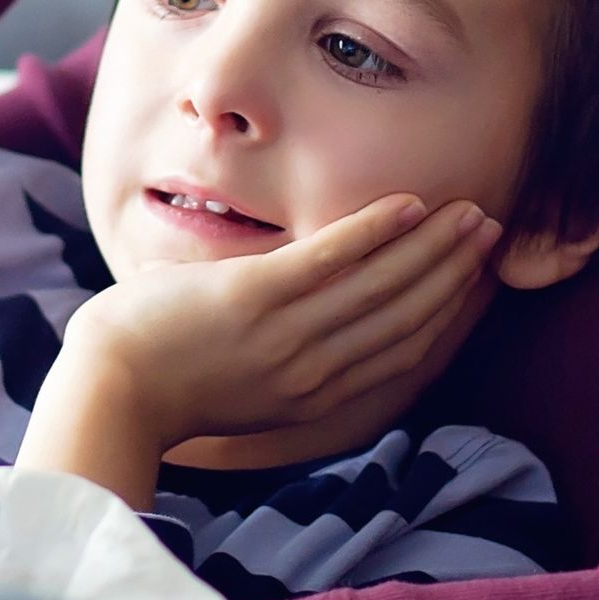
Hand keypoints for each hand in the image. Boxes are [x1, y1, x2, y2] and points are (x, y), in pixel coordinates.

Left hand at [15, 195, 503, 507]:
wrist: (109, 393)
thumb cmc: (162, 384)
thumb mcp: (241, 384)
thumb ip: (281, 356)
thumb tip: (295, 316)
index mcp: (313, 395)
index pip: (400, 350)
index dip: (445, 311)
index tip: (474, 278)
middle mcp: (313, 370)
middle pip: (405, 315)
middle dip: (453, 272)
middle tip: (488, 233)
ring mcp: (286, 335)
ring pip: (382, 286)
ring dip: (432, 247)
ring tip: (469, 215)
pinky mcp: (255, 299)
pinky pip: (330, 259)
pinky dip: (374, 231)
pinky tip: (408, 204)